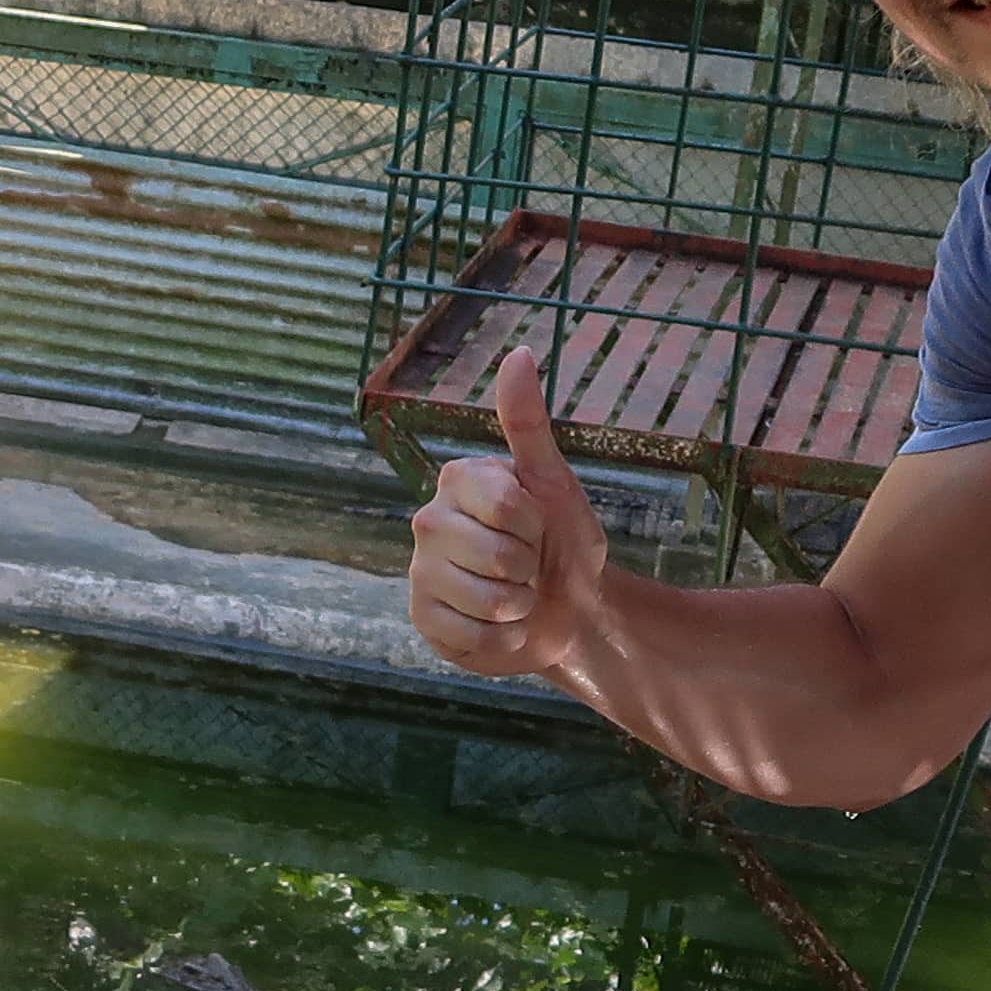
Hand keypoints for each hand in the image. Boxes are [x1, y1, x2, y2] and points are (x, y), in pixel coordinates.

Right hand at [408, 347, 606, 681]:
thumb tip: (519, 352)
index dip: (534, 523)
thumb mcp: (553, 481)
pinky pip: (474, 635)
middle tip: (528, 564)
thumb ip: (527, 423)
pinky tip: (502, 625)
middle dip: (530, 567)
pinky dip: (504, 638)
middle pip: (496, 555)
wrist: (570, 610)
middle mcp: (428, 522)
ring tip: (517, 596)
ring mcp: (421, 573)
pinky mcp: (423, 620)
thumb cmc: (562, 540)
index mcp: (457, 481)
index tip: (536, 524)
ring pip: (487, 599)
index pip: (504, 504)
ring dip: (520, 606)